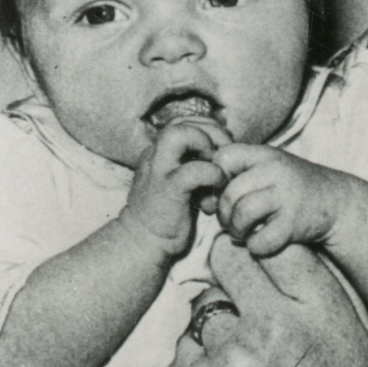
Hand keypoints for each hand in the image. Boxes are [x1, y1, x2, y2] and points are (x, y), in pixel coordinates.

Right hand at [120, 119, 228, 260]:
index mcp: (157, 153)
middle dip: (210, 132)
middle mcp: (154, 157)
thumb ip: (192, 164)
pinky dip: (213, 173)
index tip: (222, 150)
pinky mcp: (168, 190)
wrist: (142, 244)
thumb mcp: (178, 183)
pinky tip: (216, 188)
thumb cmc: (167, 215)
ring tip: (217, 166)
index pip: (182, 122)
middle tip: (224, 155)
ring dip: (206, 144)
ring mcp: (159, 171)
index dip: (207, 128)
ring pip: (178, 134)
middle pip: (180, 122)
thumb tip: (223, 154)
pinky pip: (194, 170)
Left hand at [168, 235, 367, 366]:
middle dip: (234, 266)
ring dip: (218, 315)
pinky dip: (199, 354)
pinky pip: (183, 345)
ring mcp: (228, 362)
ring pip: (203, 303)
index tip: (263, 257)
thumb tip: (294, 241)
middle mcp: (272, 331)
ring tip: (243, 349)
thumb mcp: (363, 345)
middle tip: (243, 288)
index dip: (267, 246)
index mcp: (318, 315)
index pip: (278, 244)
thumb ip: (333, 289)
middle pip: (229, 258)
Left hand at [214, 145, 343, 256]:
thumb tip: (205, 202)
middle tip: (231, 222)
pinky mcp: (295, 223)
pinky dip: (255, 246)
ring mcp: (286, 196)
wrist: (337, 203)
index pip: (223, 158)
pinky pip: (260, 240)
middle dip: (224, 214)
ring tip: (243, 233)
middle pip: (230, 193)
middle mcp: (276, 171)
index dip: (216, 178)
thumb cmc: (292, 188)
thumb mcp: (268, 170)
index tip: (224, 194)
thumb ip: (237, 178)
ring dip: (236, 231)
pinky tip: (261, 242)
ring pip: (242, 215)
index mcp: (265, 155)